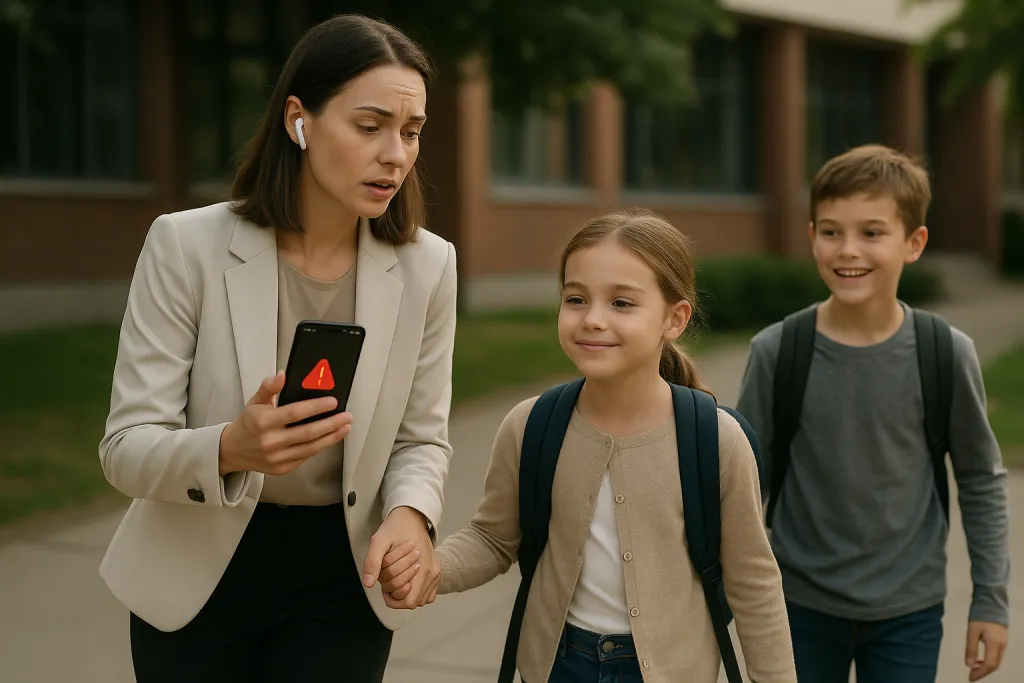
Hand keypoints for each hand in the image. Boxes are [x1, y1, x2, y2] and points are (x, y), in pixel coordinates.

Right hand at [218, 371, 351, 475]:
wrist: (233, 451)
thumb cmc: (249, 423)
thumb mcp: (255, 401)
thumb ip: (269, 387)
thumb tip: (281, 374)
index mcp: (262, 422)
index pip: (295, 413)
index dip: (316, 407)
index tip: (333, 402)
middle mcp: (269, 442)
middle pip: (307, 433)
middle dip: (331, 424)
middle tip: (347, 416)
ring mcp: (276, 458)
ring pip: (310, 448)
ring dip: (331, 437)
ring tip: (345, 427)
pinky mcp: (282, 469)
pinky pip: (306, 456)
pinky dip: (321, 446)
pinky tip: (331, 437)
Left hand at [362, 506, 439, 608]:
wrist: (411, 516)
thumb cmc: (396, 527)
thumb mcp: (379, 541)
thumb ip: (373, 562)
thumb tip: (368, 584)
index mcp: (423, 568)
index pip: (409, 602)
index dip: (393, 599)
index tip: (383, 588)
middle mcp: (433, 573)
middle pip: (414, 602)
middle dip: (398, 595)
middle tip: (388, 581)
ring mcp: (436, 572)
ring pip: (421, 599)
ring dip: (407, 594)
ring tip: (396, 580)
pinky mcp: (435, 571)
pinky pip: (427, 593)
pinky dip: (416, 591)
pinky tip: (407, 580)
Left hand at [965, 621, 1006, 680]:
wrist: (991, 604)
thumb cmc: (980, 616)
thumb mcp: (972, 632)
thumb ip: (971, 648)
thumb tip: (969, 665)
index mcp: (995, 644)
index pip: (989, 664)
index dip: (980, 673)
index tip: (970, 677)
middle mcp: (1002, 646)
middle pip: (994, 665)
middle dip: (983, 672)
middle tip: (971, 675)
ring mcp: (1004, 643)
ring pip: (996, 661)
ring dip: (986, 667)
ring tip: (973, 668)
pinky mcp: (1002, 640)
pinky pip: (997, 655)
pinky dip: (989, 661)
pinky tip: (980, 660)